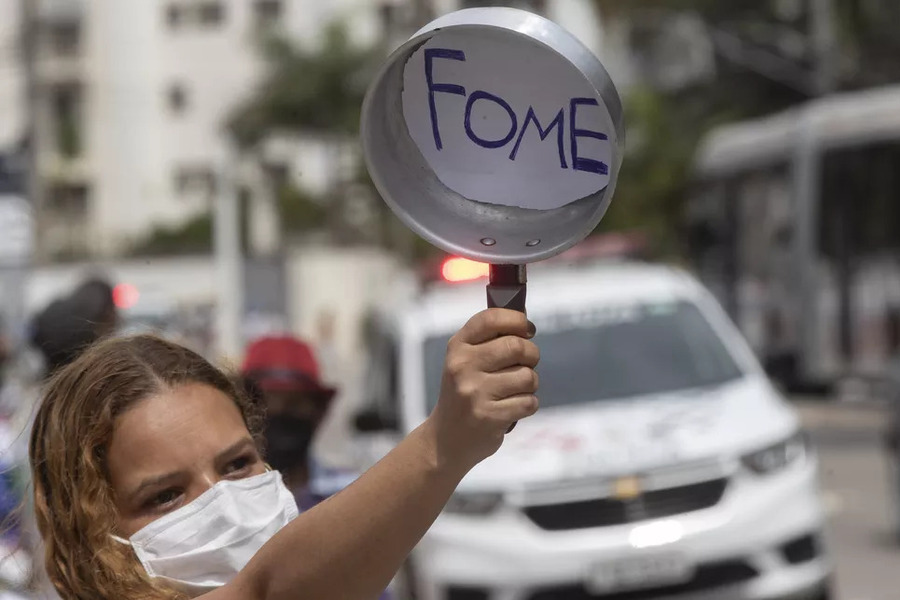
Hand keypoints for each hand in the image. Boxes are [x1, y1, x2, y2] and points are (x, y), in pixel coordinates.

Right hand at [428, 309, 539, 471]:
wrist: (446, 439)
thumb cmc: (466, 392)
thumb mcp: (466, 361)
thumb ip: (491, 338)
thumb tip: (523, 314)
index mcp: (457, 347)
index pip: (491, 318)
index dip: (517, 319)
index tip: (527, 329)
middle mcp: (462, 367)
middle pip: (517, 346)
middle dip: (531, 355)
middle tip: (526, 364)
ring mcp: (474, 392)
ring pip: (528, 376)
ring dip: (530, 384)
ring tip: (514, 391)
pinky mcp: (489, 417)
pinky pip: (529, 402)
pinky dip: (528, 405)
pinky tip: (512, 408)